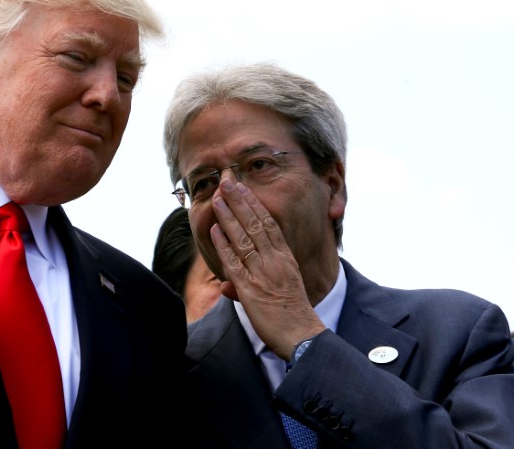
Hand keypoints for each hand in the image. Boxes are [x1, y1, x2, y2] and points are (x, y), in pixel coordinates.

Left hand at [210, 172, 324, 359]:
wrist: (301, 336)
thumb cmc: (291, 314)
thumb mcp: (282, 288)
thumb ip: (258, 279)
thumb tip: (229, 282)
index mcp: (285, 258)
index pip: (269, 224)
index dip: (254, 204)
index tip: (244, 188)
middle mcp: (274, 260)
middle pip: (256, 224)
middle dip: (240, 201)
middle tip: (228, 181)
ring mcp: (262, 272)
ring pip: (244, 237)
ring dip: (229, 216)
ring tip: (219, 198)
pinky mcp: (250, 288)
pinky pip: (235, 262)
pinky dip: (224, 245)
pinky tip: (215, 230)